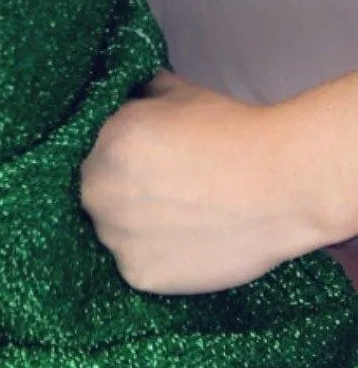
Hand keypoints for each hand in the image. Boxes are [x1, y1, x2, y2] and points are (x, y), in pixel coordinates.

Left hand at [78, 68, 321, 294]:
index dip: (117, 157)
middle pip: (97, 194)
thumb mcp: (175, 92)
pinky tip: (184, 244)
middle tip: (163, 192)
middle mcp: (97, 189)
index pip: (90, 151)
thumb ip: (139, 94)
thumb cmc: (229, 131)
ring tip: (178, 220)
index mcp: (101, 142)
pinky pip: (134, 266)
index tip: (145, 164)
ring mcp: (115, 236)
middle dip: (122, 191)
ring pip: (113, 232)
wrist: (278, 184)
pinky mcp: (138, 275)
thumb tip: (127, 93)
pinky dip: (155, 258)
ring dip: (134, 227)